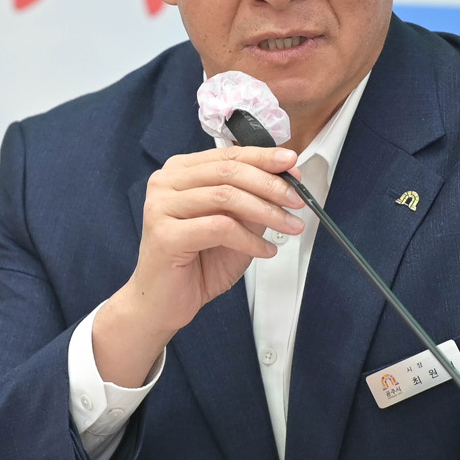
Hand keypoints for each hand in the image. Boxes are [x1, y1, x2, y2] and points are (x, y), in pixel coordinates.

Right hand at [94, 146, 303, 386]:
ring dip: (266, 212)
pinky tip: (266, 251)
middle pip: (228, 172)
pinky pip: (220, 228)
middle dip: (270, 184)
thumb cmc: (197, 263)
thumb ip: (253, 200)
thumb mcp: (234, 225)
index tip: (292, 165)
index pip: (227, 156)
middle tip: (298, 201)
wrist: (163, 304)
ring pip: (226, 196)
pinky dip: (250, 239)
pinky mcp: (165, 234)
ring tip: (290, 227)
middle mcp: (166, 182)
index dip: (263, 158)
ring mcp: (161, 206)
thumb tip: (287, 178)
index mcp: (180, 171)